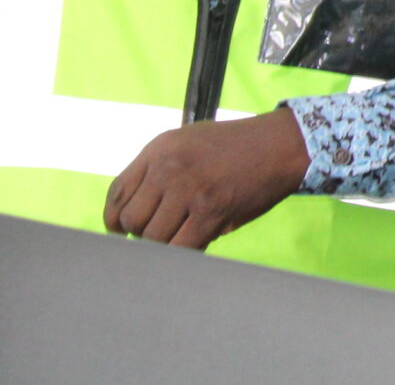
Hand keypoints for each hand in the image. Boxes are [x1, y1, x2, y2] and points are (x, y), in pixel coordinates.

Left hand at [104, 108, 311, 248]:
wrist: (280, 145)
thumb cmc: (234, 147)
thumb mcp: (187, 143)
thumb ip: (157, 171)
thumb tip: (130, 218)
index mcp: (159, 149)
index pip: (118, 192)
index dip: (114, 219)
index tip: (120, 231)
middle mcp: (169, 167)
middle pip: (132, 219)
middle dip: (142, 232)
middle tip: (161, 232)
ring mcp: (189, 190)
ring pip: (153, 238)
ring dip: (163, 244)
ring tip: (181, 235)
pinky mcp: (211, 212)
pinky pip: (181, 248)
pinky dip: (184, 252)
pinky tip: (196, 242)